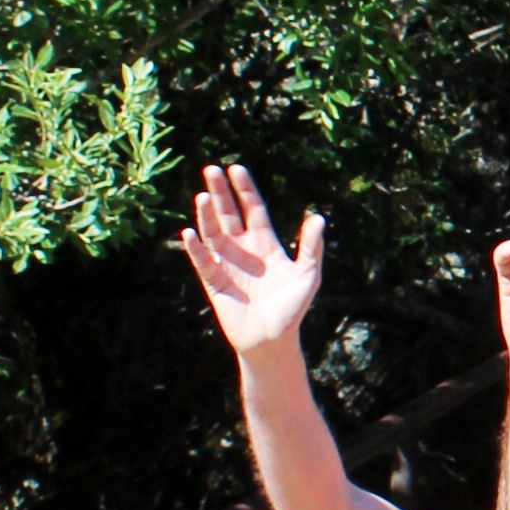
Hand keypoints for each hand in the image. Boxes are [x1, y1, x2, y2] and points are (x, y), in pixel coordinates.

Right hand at [179, 165, 323, 354]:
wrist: (273, 341)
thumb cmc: (293, 309)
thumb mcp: (307, 276)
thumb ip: (311, 247)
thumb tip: (318, 217)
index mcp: (266, 243)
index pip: (253, 209)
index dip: (245, 189)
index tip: (236, 169)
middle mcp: (243, 249)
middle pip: (229, 214)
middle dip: (220, 192)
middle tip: (211, 169)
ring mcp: (226, 264)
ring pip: (213, 233)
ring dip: (206, 215)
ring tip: (201, 196)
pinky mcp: (214, 282)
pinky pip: (202, 261)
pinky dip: (195, 248)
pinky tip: (191, 233)